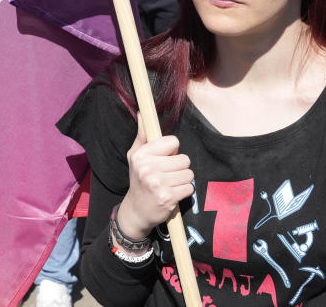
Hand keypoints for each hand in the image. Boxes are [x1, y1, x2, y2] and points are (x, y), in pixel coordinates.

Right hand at [116, 116, 194, 240]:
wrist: (136, 211)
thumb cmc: (138, 179)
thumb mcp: (135, 156)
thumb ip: (142, 135)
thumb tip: (143, 114)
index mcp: (141, 155)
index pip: (173, 142)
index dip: (172, 151)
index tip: (163, 159)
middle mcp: (148, 168)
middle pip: (184, 159)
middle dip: (179, 167)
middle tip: (167, 175)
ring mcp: (158, 184)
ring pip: (189, 174)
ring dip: (183, 180)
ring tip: (170, 184)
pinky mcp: (168, 198)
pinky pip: (189, 188)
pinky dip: (184, 192)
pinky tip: (172, 194)